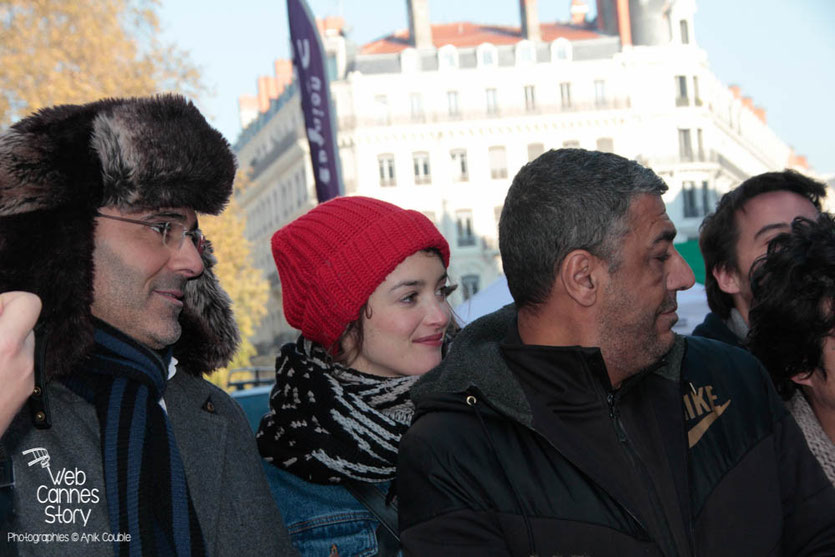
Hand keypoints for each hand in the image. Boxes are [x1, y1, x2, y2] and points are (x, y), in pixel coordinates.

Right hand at [0, 291, 41, 434]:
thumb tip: (0, 309)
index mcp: (4, 347)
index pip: (28, 303)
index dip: (6, 301)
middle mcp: (21, 360)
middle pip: (25, 322)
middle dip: (2, 322)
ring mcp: (25, 378)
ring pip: (23, 343)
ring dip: (3, 341)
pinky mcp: (24, 392)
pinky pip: (20, 363)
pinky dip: (5, 360)